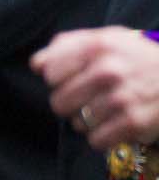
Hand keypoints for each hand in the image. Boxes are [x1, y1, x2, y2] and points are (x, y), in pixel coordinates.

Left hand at [32, 28, 158, 150]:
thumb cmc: (143, 58)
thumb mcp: (111, 38)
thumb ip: (69, 45)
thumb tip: (36, 64)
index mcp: (97, 46)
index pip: (49, 72)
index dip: (59, 80)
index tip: (75, 79)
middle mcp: (107, 71)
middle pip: (59, 102)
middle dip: (72, 104)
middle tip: (91, 100)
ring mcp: (121, 98)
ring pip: (77, 124)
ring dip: (90, 122)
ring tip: (109, 111)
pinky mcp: (134, 123)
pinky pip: (96, 141)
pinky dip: (103, 138)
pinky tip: (116, 127)